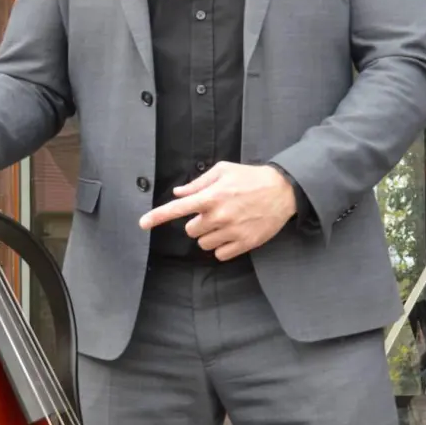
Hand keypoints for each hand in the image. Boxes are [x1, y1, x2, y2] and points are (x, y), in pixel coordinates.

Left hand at [137, 162, 296, 259]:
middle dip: (198, 223)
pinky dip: (222, 246)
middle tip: (214, 213)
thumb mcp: (224, 171)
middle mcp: (219, 216)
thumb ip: (199, 183)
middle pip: (191, 231)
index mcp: (211, 196)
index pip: (178, 209)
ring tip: (225, 222)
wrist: (283, 191)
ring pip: (204, 244)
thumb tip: (179, 193)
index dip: (157, 217)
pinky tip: (233, 233)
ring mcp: (232, 231)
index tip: (142, 224)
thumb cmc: (251, 178)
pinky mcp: (244, 243)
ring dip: (209, 235)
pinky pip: (220, 254)